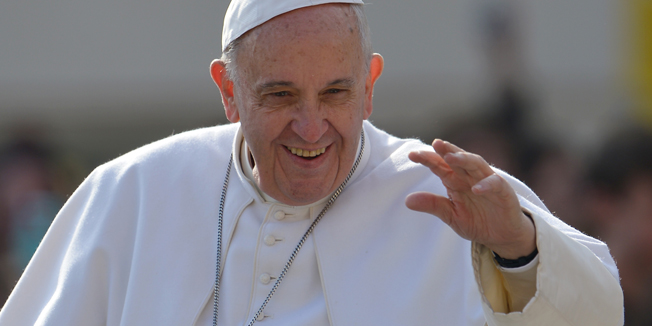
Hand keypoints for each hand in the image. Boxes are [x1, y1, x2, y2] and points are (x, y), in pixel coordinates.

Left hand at [405, 139, 535, 258]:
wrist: (502, 236)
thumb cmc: (477, 221)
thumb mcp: (451, 216)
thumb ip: (433, 205)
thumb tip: (407, 201)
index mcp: (455, 181)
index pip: (440, 165)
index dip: (428, 159)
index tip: (412, 155)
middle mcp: (470, 177)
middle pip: (458, 160)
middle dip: (447, 150)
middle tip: (435, 143)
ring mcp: (487, 182)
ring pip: (476, 165)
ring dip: (465, 160)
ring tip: (451, 158)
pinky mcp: (504, 192)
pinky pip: (495, 184)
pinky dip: (486, 184)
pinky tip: (476, 188)